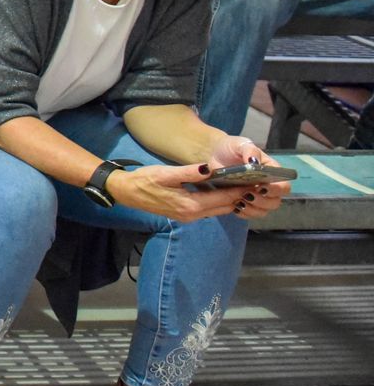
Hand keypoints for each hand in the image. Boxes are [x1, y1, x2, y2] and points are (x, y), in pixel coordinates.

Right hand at [105, 162, 260, 223]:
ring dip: (232, 200)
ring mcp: (189, 217)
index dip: (241, 190)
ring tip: (246, 186)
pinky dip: (221, 202)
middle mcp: (193, 214)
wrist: (127, 192)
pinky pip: (210, 210)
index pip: (224, 198)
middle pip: (226, 207)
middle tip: (258, 183)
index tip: (257, 181)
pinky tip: (225, 192)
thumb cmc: (145, 180)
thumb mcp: (166, 173)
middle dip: (241, 196)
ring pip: (219, 210)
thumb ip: (189, 172)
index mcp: (191, 204)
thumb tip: (210, 168)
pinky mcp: (186, 215)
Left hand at [205, 138, 290, 220]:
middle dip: (262, 202)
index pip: (284, 186)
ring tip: (238, 200)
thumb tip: (254, 162)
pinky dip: (243, 213)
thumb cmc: (232, 148)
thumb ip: (250, 151)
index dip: (276, 190)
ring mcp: (256, 196)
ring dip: (252, 209)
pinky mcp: (244, 203)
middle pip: (275, 202)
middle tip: (246, 194)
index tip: (261, 187)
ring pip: (263, 211)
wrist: (214, 155)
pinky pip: (249, 214)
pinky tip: (234, 206)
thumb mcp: (240, 144)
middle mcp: (268, 187)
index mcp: (272, 172)